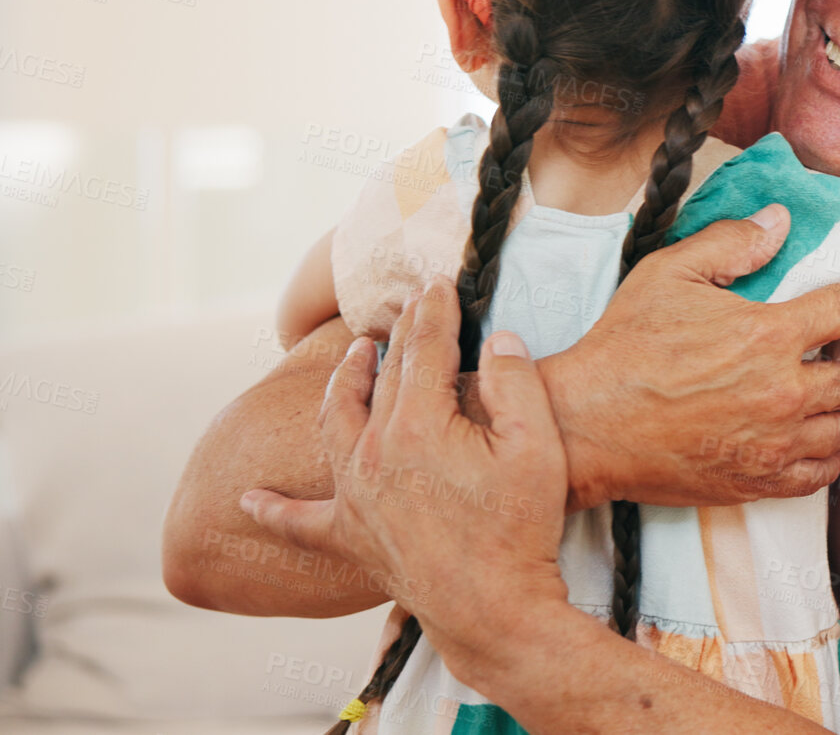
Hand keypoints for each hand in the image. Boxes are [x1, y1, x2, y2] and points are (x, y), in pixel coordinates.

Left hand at [239, 278, 570, 648]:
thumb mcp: (537, 447)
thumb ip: (516, 382)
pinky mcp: (348, 536)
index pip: (425, 348)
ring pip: (335, 423)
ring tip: (352, 360)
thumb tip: (497, 338)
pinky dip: (272, 509)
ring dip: (342, 385)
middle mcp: (373, 451)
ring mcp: (355, 495)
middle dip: (397, 336)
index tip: (440, 284)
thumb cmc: (519, 528)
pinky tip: (248, 500)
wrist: (492, 609)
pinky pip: (297, 521)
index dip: (435, 311)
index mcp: (417, 423)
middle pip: (383, 378)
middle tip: (408, 307)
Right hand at [544, 205, 839, 509]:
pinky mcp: (759, 483)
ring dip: (839, 413)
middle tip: (829, 360)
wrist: (586, 427)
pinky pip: (821, 476)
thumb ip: (730, 243)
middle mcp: (783, 392)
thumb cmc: (624, 348)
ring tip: (819, 400)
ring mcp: (775, 444)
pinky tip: (812, 443)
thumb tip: (778, 221)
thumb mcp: (670, 275)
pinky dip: (826, 458)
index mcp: (768, 335)